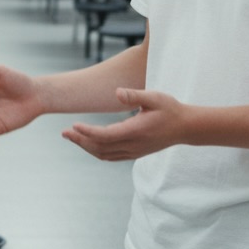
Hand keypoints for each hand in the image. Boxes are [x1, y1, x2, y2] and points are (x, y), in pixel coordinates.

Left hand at [62, 88, 187, 160]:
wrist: (185, 127)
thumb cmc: (169, 108)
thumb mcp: (154, 97)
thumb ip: (135, 95)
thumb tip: (116, 93)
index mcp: (136, 131)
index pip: (106, 136)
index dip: (88, 133)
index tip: (73, 126)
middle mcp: (133, 145)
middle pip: (100, 148)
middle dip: (80, 141)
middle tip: (63, 133)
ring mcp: (134, 152)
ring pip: (104, 154)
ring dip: (86, 147)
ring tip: (71, 137)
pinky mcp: (134, 153)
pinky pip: (111, 156)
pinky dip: (96, 151)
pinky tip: (87, 143)